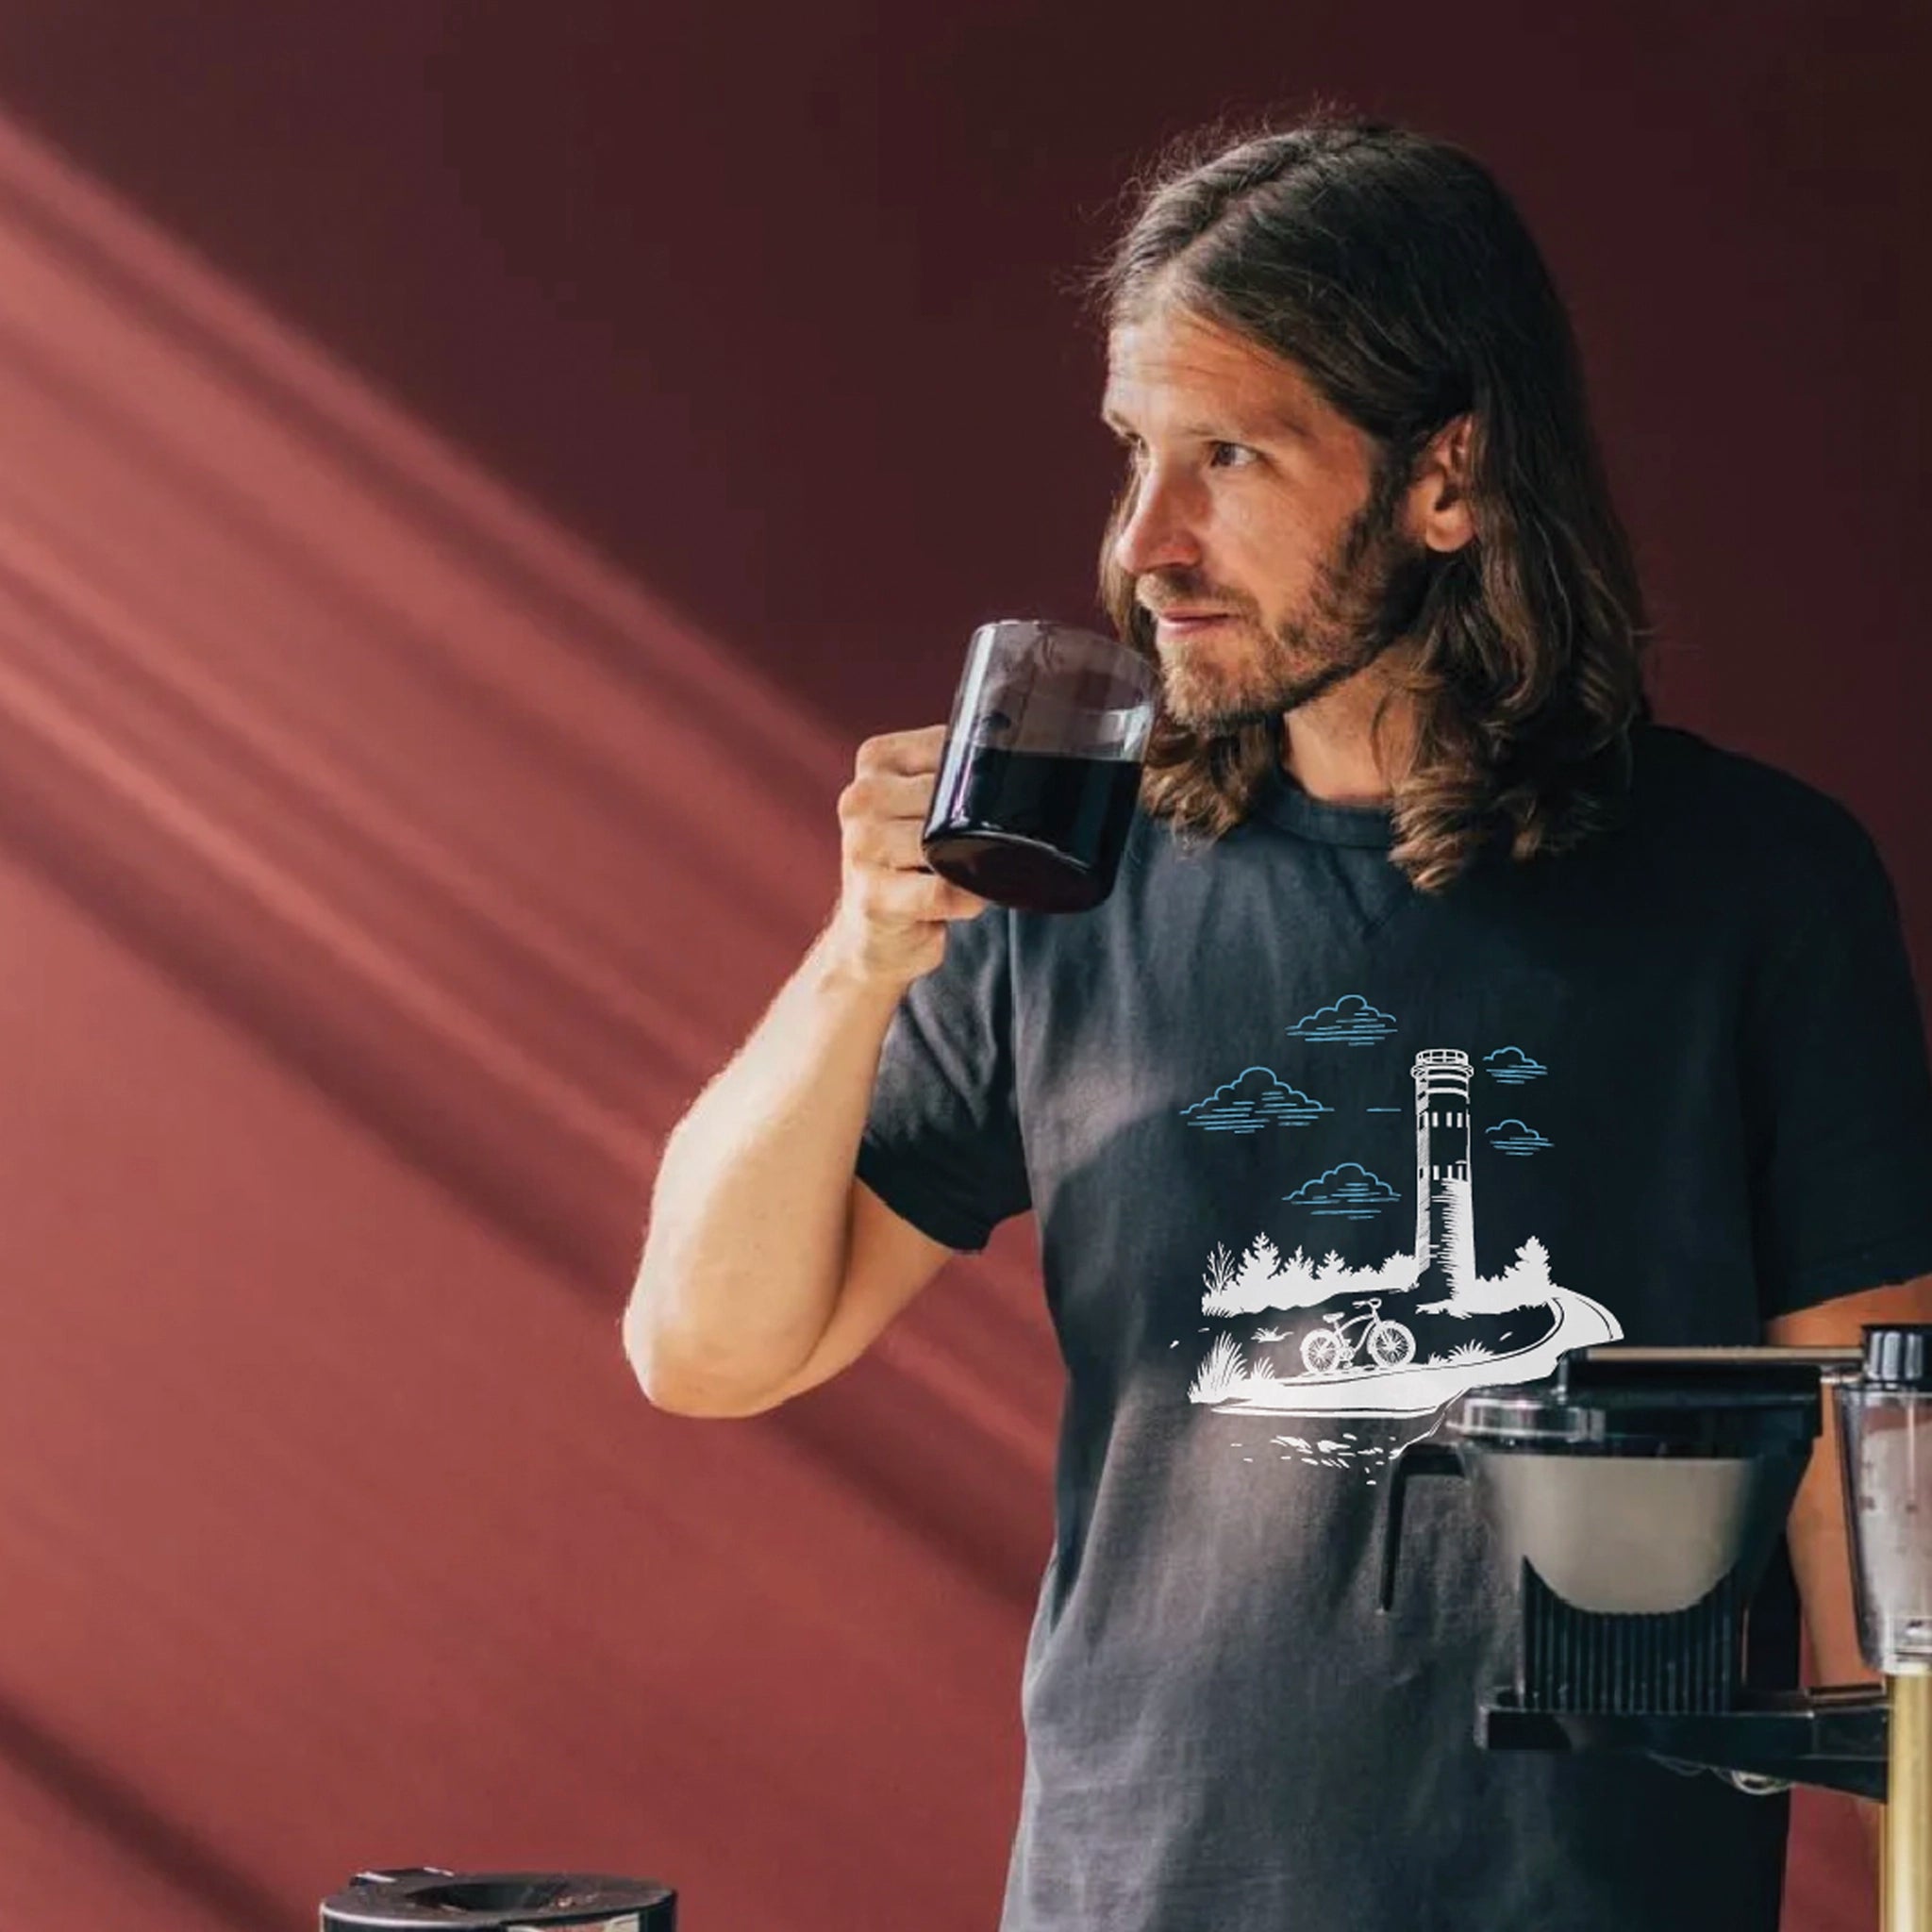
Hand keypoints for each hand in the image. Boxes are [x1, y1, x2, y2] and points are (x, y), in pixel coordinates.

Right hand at [825, 725, 989, 985]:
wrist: (873, 934)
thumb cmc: (912, 862)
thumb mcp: (925, 807)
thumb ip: (959, 774)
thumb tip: (1034, 748)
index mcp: (876, 761)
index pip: (950, 748)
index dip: (990, 771)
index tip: (1013, 787)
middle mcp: (861, 798)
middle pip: (947, 798)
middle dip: (983, 821)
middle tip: (1001, 840)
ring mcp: (861, 847)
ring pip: (944, 841)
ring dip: (976, 860)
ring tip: (979, 870)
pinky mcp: (873, 896)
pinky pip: (941, 891)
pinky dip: (968, 898)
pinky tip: (971, 899)